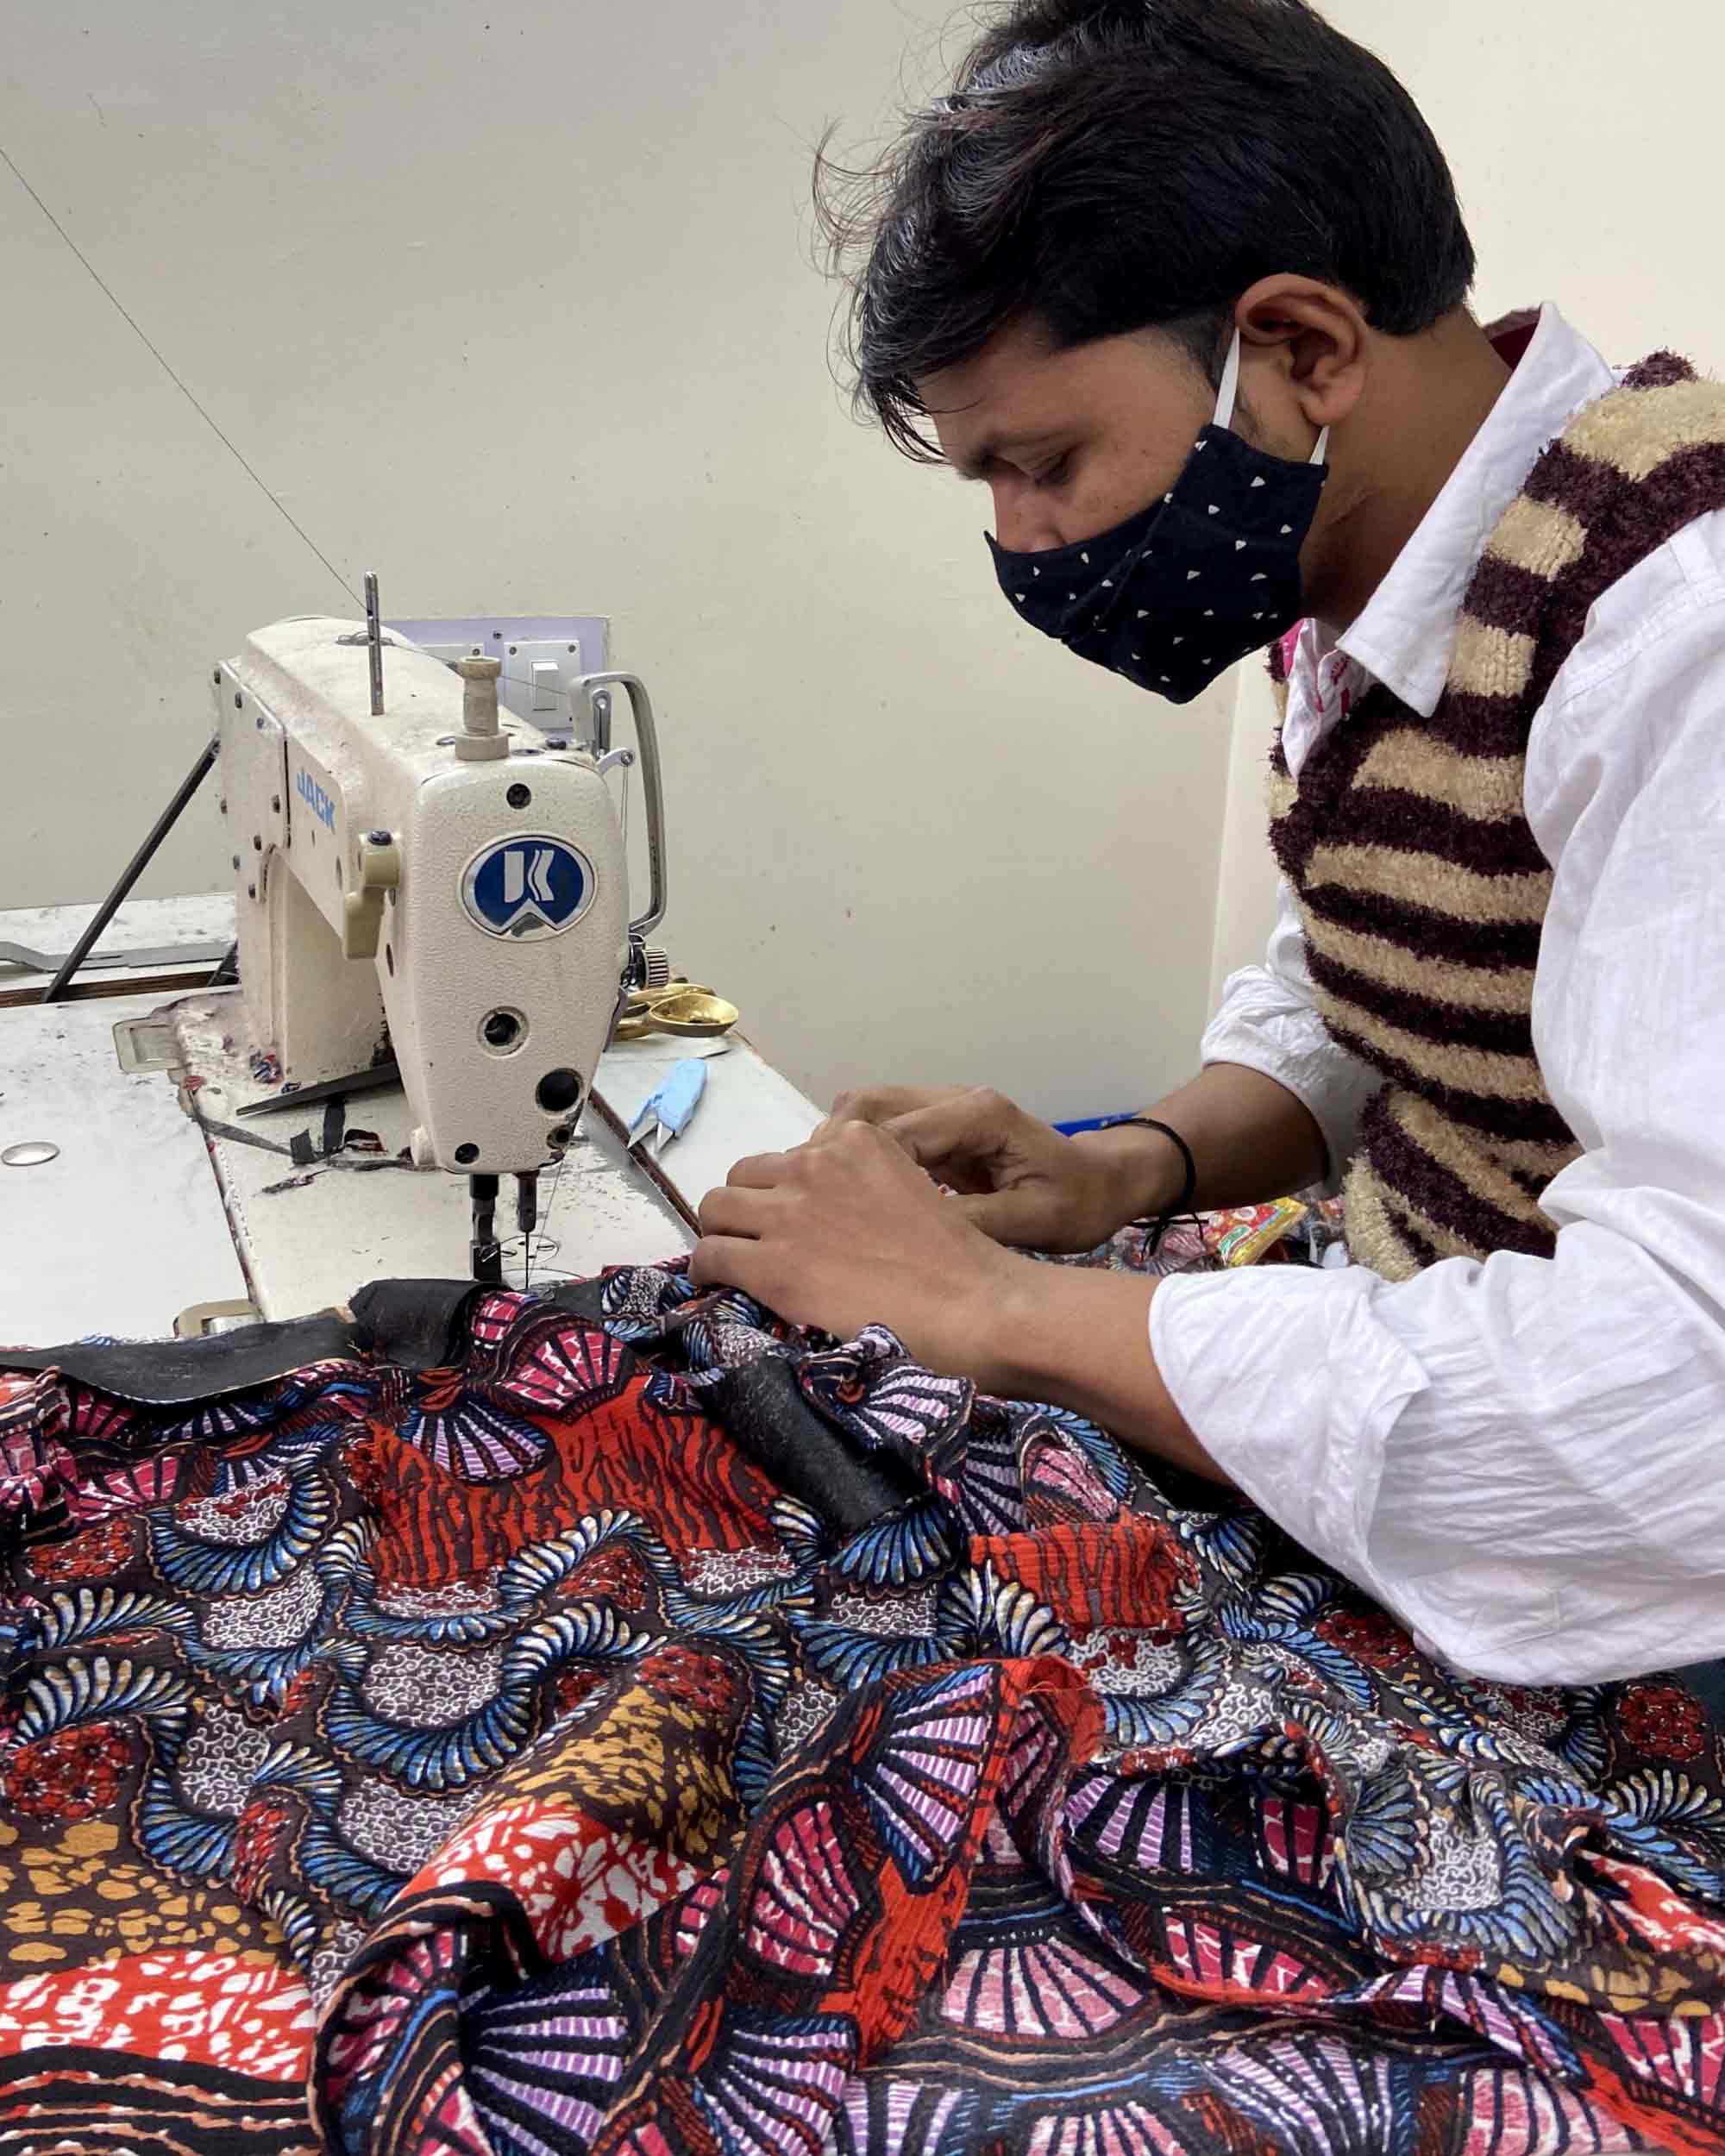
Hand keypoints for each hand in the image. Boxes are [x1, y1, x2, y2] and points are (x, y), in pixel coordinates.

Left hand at [691, 1122, 1028, 1383]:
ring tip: (742, 1265)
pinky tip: (723, 1289)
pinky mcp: (772, 1264)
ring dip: (726, 1234)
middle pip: (746, 1175)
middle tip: (768, 1244)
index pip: (793, 1155)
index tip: (802, 1223)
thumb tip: (835, 1218)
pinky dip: (709, 1272)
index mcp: (858, 1140)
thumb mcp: (915, 1190)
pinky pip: (710, 1256)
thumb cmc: (962, 1263)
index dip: (790, 1192)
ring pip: (717, 1208)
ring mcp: (790, 1213)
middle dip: (751, 1207)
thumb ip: (868, 1186)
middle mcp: (816, 1164)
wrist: (976, 1306)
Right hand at [822, 1085, 1180, 1254]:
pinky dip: (853, 1159)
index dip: (852, 1169)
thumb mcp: (1031, 1224)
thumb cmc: (1076, 1204)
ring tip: (820, 1203)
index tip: (826, 1211)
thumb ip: (971, 1223)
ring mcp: (942, 1108)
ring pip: (864, 1111)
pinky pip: (879, 1132)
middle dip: (829, 1151)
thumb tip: (907, 1236)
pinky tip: (845, 1200)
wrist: (1102, 1185)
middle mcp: (954, 1099)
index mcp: (979, 1115)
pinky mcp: (936, 1127)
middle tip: (808, 1203)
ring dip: (835, 1152)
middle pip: (866, 1105)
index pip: (896, 1132)